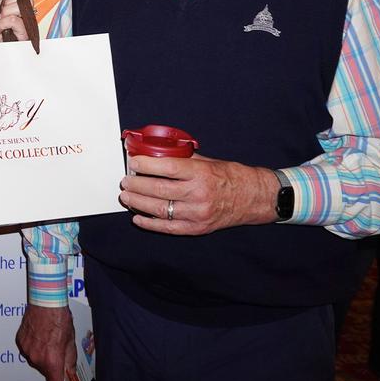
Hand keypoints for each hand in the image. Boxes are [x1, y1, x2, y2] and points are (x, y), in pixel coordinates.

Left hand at [0, 0, 33, 41]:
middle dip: (8, 3)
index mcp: (22, 7)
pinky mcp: (25, 35)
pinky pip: (14, 20)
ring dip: (4, 14)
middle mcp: (27, 15)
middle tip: (1, 13)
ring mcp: (27, 26)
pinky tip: (0, 29)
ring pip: (20, 8)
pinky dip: (3, 23)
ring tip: (0, 23)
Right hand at [16, 305, 75, 380]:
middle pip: (44, 370)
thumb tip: (69, 370)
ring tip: (47, 339)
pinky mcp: (20, 342)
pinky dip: (33, 346)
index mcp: (52, 360)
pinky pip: (27, 350)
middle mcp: (37, 358)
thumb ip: (70, 359)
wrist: (45, 302)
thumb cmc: (58, 318)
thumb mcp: (70, 341)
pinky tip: (38, 335)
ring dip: (41, 355)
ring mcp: (27, 350)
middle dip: (51, 364)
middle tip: (56, 349)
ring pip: (35, 360)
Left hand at [119, 154, 279, 234]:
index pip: (167, 168)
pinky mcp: (197, 228)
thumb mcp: (208, 161)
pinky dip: (149, 223)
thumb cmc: (231, 177)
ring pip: (160, 209)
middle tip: (125, 180)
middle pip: (159, 189)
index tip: (133, 162)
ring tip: (126, 196)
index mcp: (201, 173)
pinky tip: (137, 217)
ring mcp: (197, 213)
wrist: (254, 198)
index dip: (146, 165)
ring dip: (138, 203)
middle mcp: (198, 194)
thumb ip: (183, 159)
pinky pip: (168, 227)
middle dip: (136, 185)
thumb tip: (157, 153)